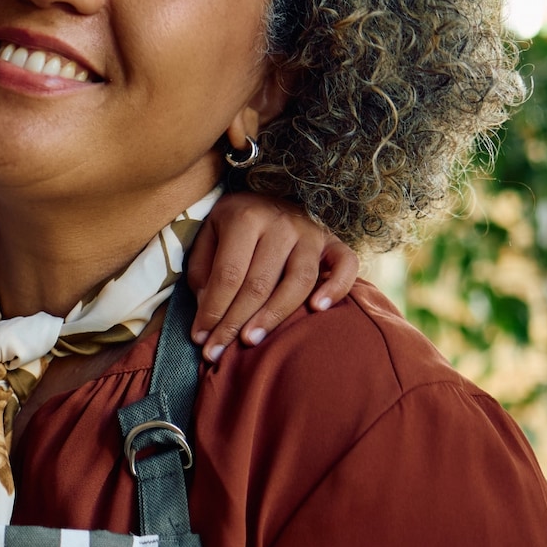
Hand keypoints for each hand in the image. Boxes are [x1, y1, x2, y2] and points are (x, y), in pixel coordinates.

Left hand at [187, 194, 357, 361]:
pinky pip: (346, 265)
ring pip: (298, 281)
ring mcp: (312, 231)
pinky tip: (317, 310)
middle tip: (218, 351)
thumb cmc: (232, 226)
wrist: (268, 195)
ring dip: (274, 315)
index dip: (213, 310)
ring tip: (252, 341)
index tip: (200, 338)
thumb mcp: (207, 239)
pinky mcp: (334, 241)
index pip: (229, 275)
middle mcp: (281, 222)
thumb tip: (209, 316)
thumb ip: (204, 274)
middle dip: (235, 322)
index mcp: (245, 217)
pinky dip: (336, 287)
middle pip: (259, 283)